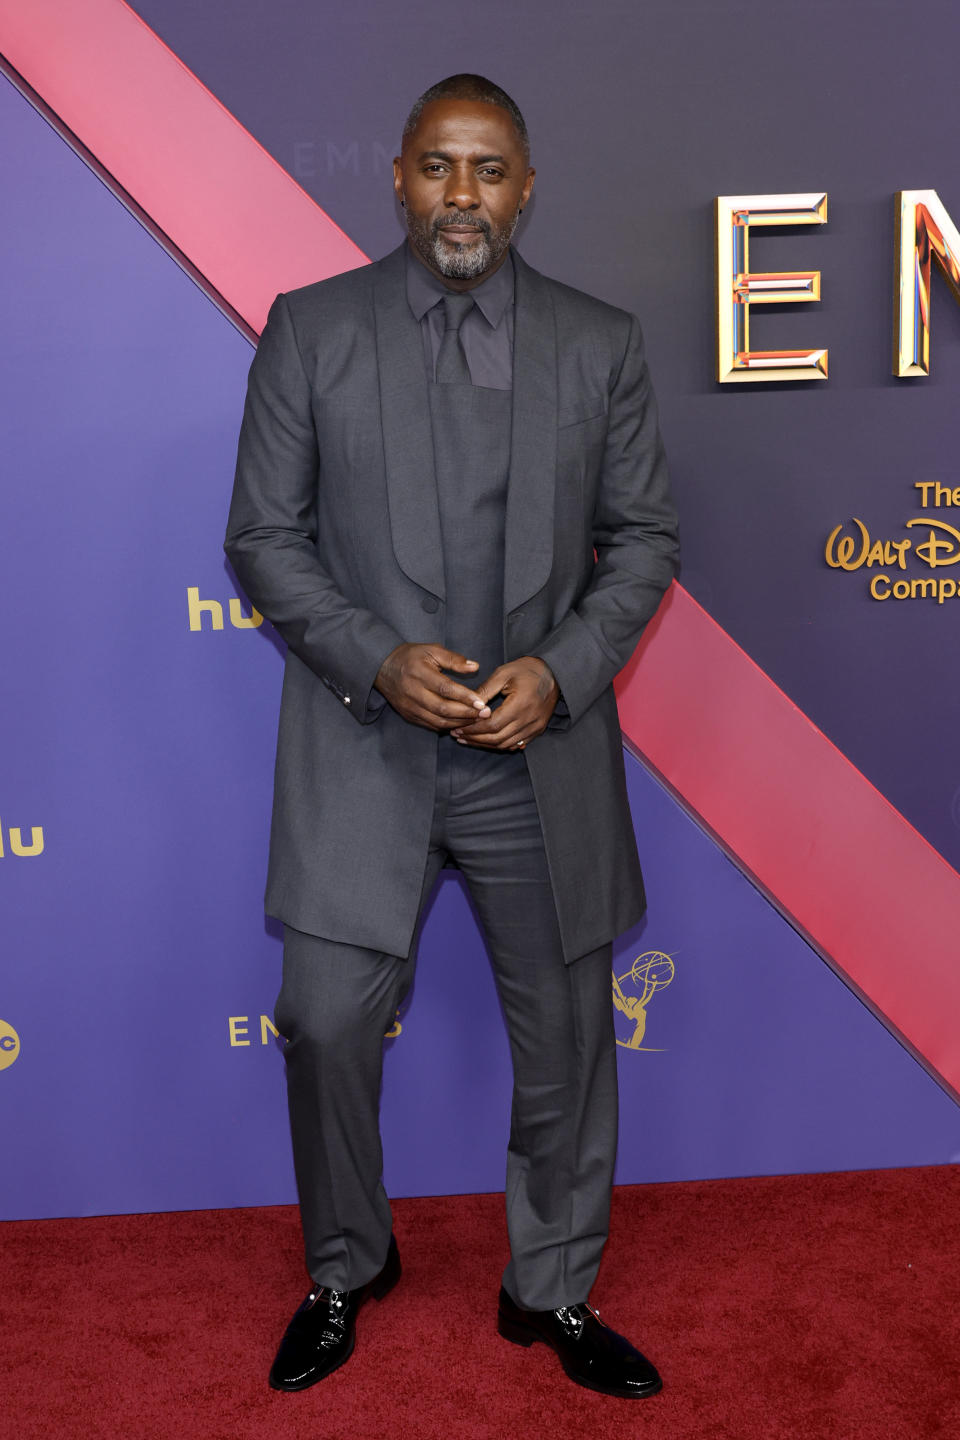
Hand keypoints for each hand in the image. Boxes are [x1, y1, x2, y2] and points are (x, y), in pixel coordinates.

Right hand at [375, 643, 491, 731]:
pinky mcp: (408, 715)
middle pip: (443, 709)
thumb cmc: (411, 656)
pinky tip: (461, 723)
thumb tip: (475, 667)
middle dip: (466, 714)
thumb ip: (454, 659)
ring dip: (460, 723)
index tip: (482, 703)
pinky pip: (431, 725)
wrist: (382, 668)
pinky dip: (448, 727)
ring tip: (477, 720)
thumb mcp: (431, 649)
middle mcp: (412, 692)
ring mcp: (409, 706)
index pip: (445, 689)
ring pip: (438, 721)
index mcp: (419, 673)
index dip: (465, 697)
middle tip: (485, 714)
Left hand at [450, 657, 558, 750]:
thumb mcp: (503, 673)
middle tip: (457, 735)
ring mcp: (535, 727)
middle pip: (497, 738)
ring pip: (505, 744)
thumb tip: (466, 705)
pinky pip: (515, 744)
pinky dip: (499, 744)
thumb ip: (484, 690)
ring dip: (485, 744)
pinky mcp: (537, 730)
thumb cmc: (527, 670)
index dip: (473, 729)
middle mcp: (530, 719)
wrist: (555, 673)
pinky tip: (485, 740)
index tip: (457, 728)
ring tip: (467, 739)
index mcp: (521, 704)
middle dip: (475, 739)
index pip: (493, 725)